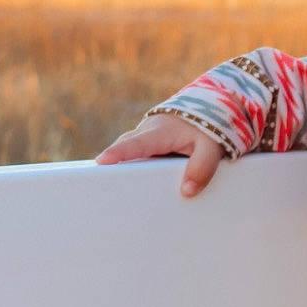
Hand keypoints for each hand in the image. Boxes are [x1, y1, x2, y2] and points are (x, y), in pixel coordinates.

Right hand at [95, 115, 224, 197]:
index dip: (119, 153)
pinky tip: (132, 194)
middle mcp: (145, 133)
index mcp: (159, 132)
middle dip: (110, 166)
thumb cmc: (206, 127)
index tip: (101, 162)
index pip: (135, 144)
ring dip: (119, 171)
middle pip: (123, 150)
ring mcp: (142, 139)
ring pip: (127, 154)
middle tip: (95, 186)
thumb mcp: (211, 146)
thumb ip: (202, 167)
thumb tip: (186, 192)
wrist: (205, 108)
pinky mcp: (146, 147)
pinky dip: (130, 171)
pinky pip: (134, 158)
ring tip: (110, 198)